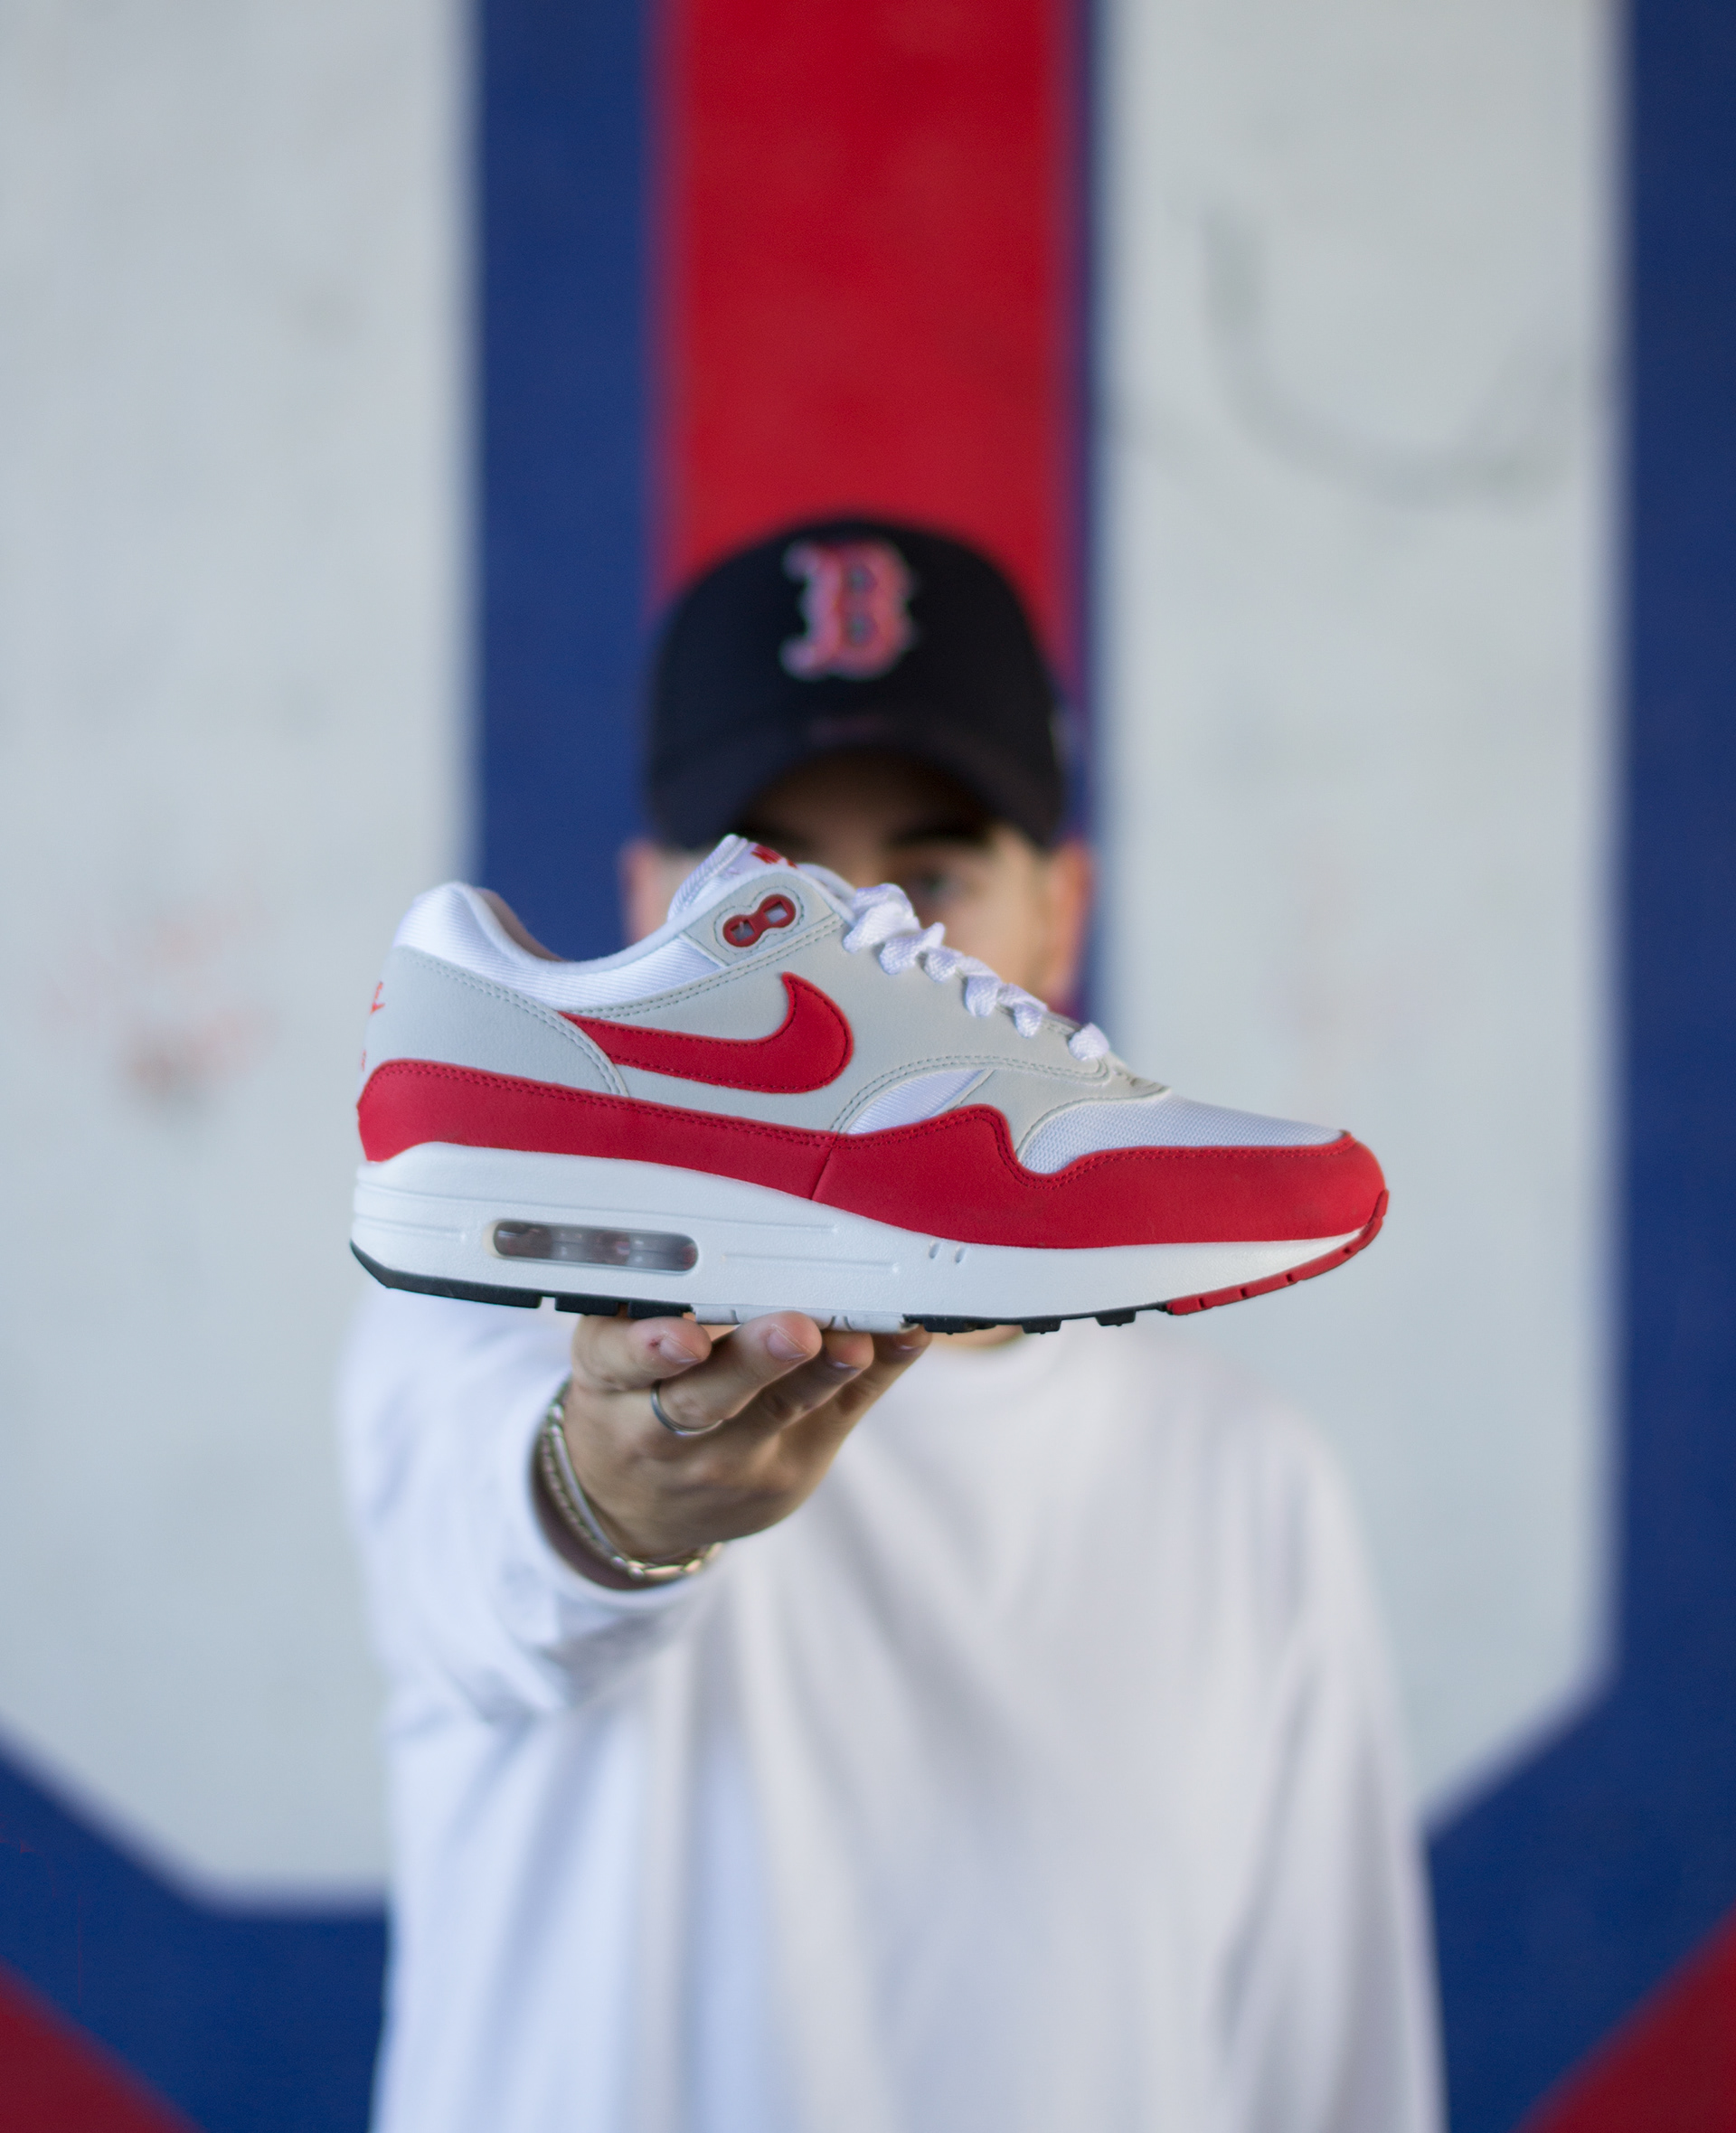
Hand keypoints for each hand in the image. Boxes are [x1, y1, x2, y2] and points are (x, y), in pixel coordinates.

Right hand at [537, 1311, 929, 1587]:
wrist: (633, 1508)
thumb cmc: (629, 1402)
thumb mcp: (611, 1359)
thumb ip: (647, 1301)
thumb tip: (701, 1218)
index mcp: (610, 1383)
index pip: (619, 1364)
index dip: (651, 1349)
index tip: (685, 1335)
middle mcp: (663, 1432)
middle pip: (707, 1397)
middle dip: (755, 1360)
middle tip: (796, 1330)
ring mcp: (728, 1461)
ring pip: (782, 1410)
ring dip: (825, 1370)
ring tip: (857, 1341)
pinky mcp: (784, 1475)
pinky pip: (838, 1414)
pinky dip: (877, 1371)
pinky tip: (906, 1338)